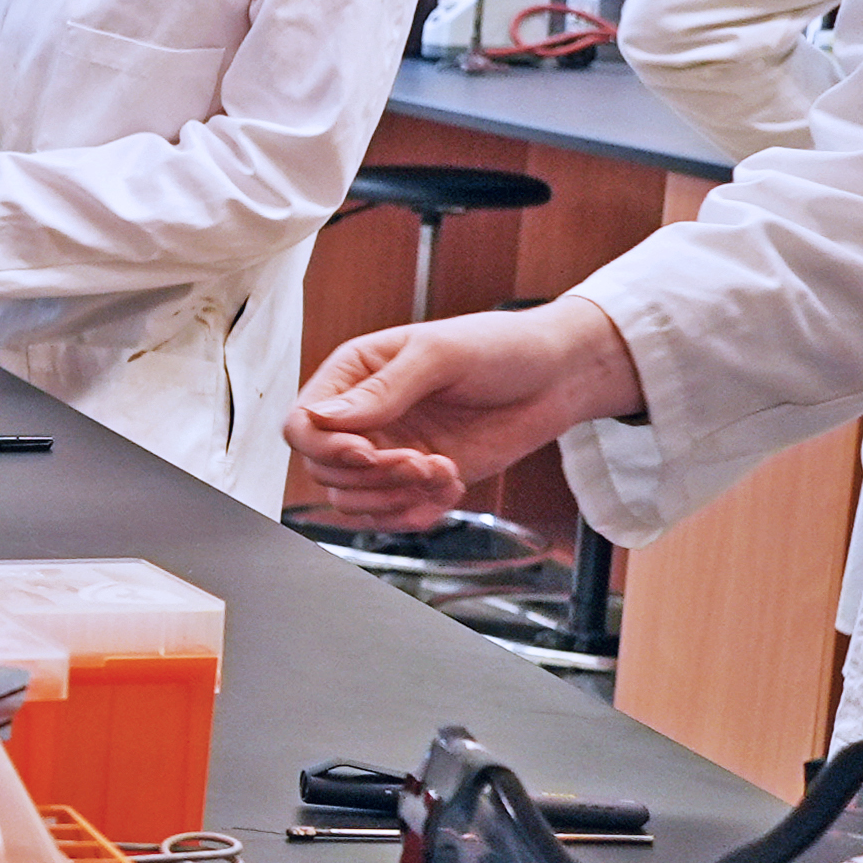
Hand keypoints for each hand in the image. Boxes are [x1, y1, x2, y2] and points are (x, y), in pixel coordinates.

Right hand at [284, 301, 643, 528]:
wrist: (559, 376)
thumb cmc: (500, 347)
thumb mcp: (439, 356)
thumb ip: (381, 389)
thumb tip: (322, 418)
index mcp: (354, 375)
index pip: (303, 424)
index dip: (325, 447)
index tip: (368, 453)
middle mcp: (364, 417)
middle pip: (324, 469)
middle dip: (373, 477)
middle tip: (422, 462)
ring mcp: (391, 450)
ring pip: (353, 500)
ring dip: (396, 498)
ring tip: (442, 472)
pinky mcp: (420, 478)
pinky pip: (393, 515)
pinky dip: (419, 513)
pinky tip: (453, 486)